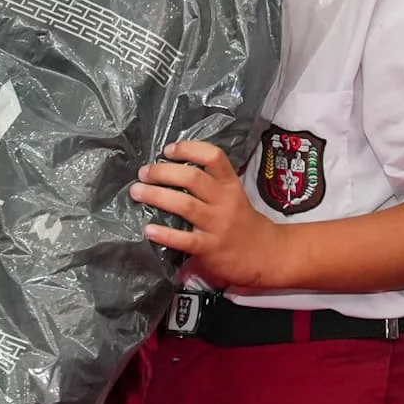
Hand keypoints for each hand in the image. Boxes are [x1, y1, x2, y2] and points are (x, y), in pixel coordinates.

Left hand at [130, 141, 288, 289]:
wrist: (266, 254)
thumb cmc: (242, 222)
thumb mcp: (234, 195)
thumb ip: (211, 183)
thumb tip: (172, 168)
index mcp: (230, 184)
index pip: (213, 157)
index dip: (189, 149)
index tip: (168, 150)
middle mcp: (224, 201)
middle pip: (193, 178)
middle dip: (163, 172)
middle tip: (143, 173)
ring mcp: (218, 225)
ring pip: (185, 205)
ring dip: (157, 196)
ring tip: (137, 192)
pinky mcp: (210, 248)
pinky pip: (185, 239)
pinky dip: (165, 234)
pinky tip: (149, 230)